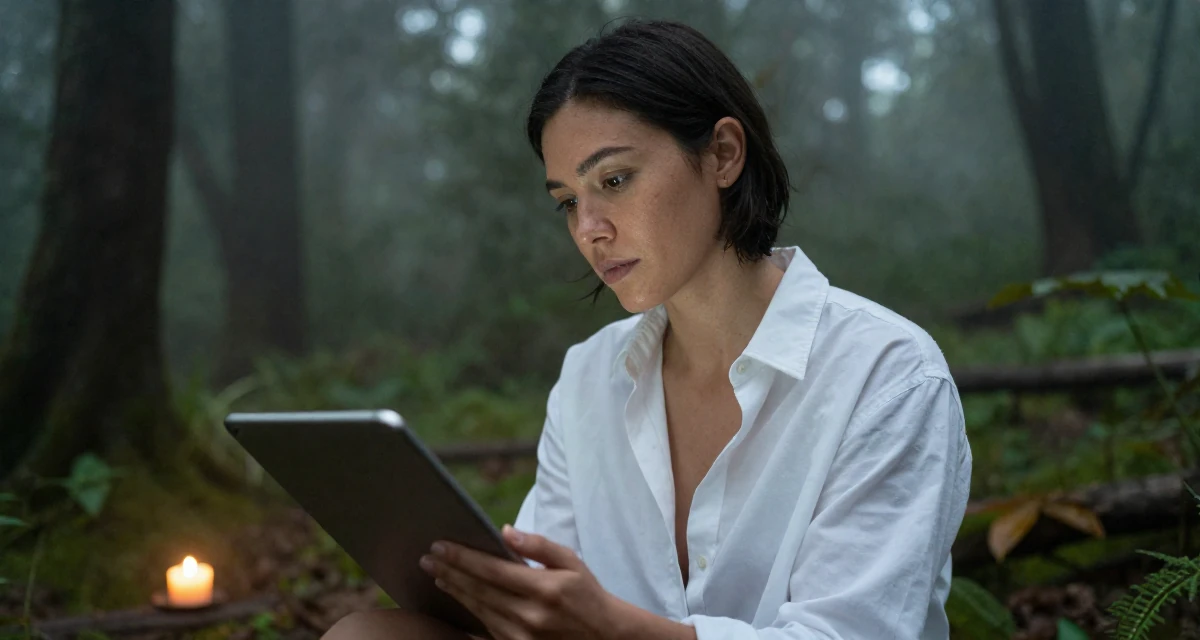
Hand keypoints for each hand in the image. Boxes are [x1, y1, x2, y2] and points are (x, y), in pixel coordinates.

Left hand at [419, 525, 619, 639]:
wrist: (605, 637)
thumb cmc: (587, 595)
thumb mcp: (571, 562)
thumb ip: (539, 546)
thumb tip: (506, 532)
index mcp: (544, 589)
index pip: (492, 570)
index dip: (463, 558)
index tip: (440, 546)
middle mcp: (530, 615)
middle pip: (479, 590)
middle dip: (450, 572)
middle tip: (427, 558)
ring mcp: (522, 637)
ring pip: (479, 610)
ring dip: (455, 591)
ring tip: (438, 575)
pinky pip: (487, 628)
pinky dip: (469, 611)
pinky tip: (457, 597)